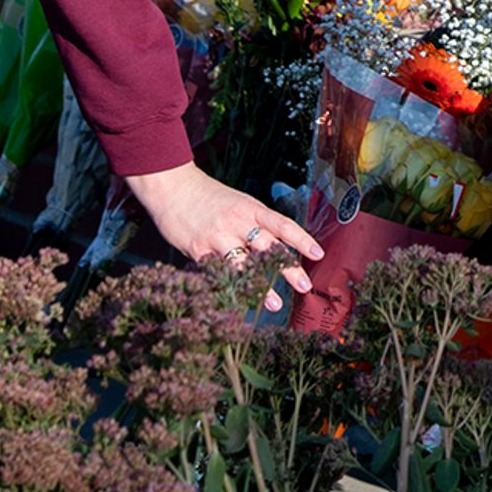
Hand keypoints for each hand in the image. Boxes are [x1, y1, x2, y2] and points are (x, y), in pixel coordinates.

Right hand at [124, 163, 321, 298]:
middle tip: (304, 285)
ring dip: (261, 286)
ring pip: (244, 264)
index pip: (282, 224)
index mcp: (251, 209)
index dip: (301, 240)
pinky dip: (230, 287)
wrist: (173, 188)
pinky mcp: (199, 250)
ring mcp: (218, 236)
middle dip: (288, 268)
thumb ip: (254, 223)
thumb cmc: (207, 198)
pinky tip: (238, 301)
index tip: (318, 255)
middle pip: (268, 247)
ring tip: (274, 304)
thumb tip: (278, 245)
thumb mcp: (237, 203)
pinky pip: (218, 272)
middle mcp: (237, 222)